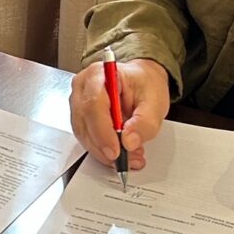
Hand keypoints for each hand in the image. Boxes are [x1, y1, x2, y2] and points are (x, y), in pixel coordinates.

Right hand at [69, 57, 170, 171]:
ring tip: (129, 156)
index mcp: (99, 74)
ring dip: (104, 151)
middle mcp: (83, 87)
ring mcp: (78, 102)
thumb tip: (129, 141)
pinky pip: (86, 138)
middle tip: (127, 159)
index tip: (116, 151)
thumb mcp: (155, 102)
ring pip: (83, 134)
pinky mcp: (80, 116)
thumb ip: (145, 122)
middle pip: (84, 122)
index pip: (93, 104)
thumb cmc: (145, 85)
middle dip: (104, 146)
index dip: (102, 131)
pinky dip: (102, 150)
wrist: (141, 82)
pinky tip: (120, 152)